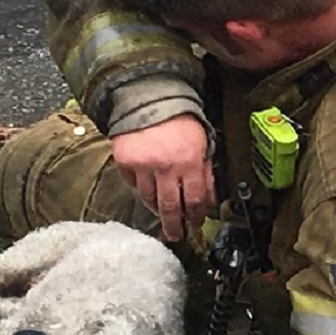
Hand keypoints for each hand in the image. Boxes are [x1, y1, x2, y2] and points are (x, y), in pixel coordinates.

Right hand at [111, 114, 215, 241]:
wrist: (149, 98)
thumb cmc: (180, 121)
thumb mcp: (202, 144)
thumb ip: (206, 173)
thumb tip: (210, 201)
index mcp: (189, 162)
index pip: (195, 200)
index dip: (196, 216)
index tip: (195, 224)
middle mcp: (166, 167)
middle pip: (170, 207)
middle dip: (174, 226)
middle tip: (175, 236)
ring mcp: (143, 166)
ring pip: (149, 199)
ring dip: (156, 207)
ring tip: (161, 212)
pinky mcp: (125, 162)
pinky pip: (132, 184)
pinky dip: (140, 188)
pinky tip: (146, 187)